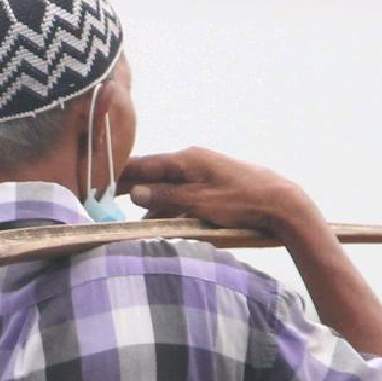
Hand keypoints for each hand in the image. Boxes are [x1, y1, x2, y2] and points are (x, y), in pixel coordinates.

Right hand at [118, 148, 320, 237]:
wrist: (283, 204)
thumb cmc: (243, 201)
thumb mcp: (200, 202)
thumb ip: (167, 197)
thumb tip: (136, 192)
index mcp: (187, 159)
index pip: (144, 164)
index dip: (121, 176)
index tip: (98, 185)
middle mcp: (194, 161)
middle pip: (155, 176)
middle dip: (135, 190)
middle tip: (109, 204)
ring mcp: (205, 173)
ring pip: (170, 188)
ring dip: (155, 204)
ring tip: (136, 221)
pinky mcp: (215, 187)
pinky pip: (185, 195)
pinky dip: (173, 207)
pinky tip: (166, 221)